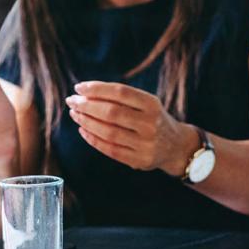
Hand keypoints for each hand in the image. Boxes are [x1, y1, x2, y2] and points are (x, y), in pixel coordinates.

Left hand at [66, 81, 198, 174]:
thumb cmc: (152, 119)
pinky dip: (93, 139)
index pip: (121, 92)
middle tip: (72, 101)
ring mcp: (145, 143)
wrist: (176, 146)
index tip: (79, 87)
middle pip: (112, 112)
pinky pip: (110, 149)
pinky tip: (83, 130)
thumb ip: (122, 98)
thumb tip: (85, 92)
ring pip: (108, 132)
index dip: (97, 89)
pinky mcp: (139, 160)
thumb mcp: (146, 103)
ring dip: (86, 122)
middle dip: (87, 105)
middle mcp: (150, 123)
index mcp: (152, 104)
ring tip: (75, 114)